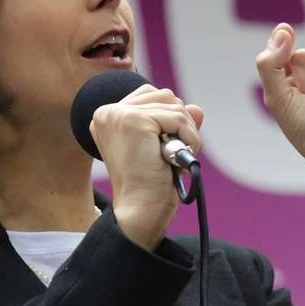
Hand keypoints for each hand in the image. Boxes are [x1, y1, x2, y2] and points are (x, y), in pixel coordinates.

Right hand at [89, 85, 203, 250]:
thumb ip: (178, 122)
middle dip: (180, 124)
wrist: (141, 210)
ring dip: (187, 133)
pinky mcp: (134, 120)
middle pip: (165, 96)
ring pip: (175, 105)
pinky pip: (179, 118)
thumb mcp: (165, 146)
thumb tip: (197, 108)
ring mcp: (119, 114)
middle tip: (171, 155)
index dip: (170, 119)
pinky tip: (178, 160)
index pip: (152, 95)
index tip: (164, 147)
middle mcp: (108, 112)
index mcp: (109, 117)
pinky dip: (190, 139)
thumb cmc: (150, 184)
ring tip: (174, 159)